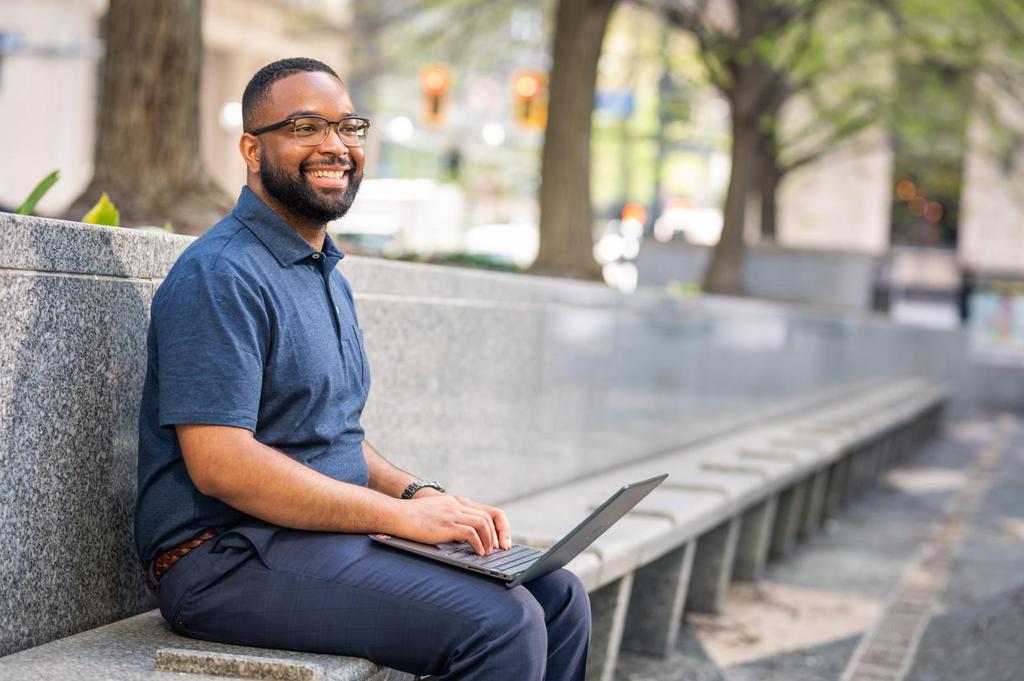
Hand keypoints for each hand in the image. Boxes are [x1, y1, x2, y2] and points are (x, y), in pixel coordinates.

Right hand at [396, 494, 510, 554]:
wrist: (397, 514)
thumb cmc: (413, 518)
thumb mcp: (436, 513)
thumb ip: (450, 520)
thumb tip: (461, 538)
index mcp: (455, 501)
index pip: (484, 510)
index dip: (495, 525)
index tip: (497, 539)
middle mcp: (457, 505)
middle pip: (487, 516)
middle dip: (496, 534)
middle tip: (497, 548)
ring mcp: (452, 514)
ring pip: (482, 524)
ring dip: (489, 539)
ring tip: (488, 552)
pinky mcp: (447, 525)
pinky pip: (471, 534)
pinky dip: (479, 544)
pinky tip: (479, 552)